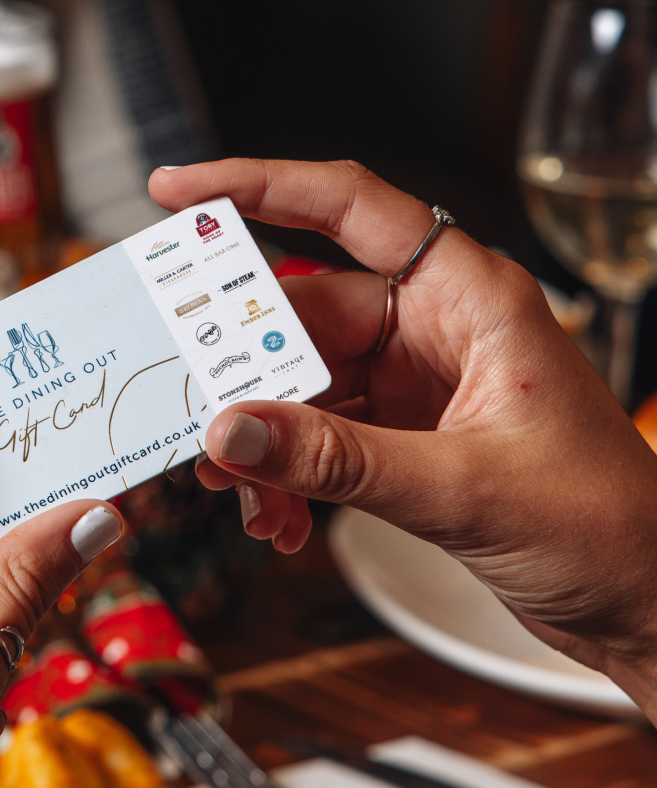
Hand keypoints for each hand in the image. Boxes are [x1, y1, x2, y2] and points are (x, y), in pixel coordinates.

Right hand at [150, 159, 656, 716]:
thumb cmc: (600, 525)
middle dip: (244, 375)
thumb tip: (230, 432)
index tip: (177, 192)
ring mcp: (414, 385)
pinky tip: (279, 519)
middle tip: (191, 413)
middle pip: (303, 318)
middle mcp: (434, 329)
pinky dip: (289, 476)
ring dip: (264, 442)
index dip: (256, 187)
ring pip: (301, 387)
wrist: (640, 600)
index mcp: (468, 298)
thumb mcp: (460, 486)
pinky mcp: (402, 438)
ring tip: (240, 494)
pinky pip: (318, 438)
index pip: (349, 208)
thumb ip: (337, 459)